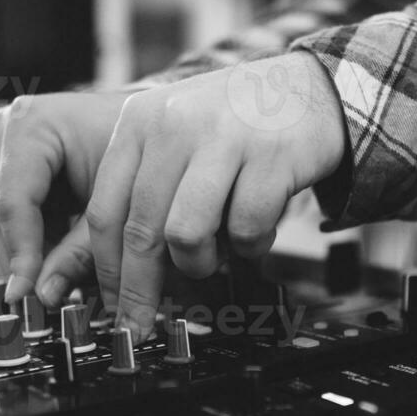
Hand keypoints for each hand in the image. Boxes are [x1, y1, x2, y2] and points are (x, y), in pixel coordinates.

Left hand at [0, 52, 346, 342]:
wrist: (312, 90)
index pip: (104, 210)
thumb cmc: (239, 126)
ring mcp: (223, 138)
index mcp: (139, 123)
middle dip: (140, 290)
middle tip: (142, 325)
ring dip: (202, 262)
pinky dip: (252, 244)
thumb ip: (146, 189)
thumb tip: (121, 269)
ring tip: (219, 251)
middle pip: (140, 230)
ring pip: (185, 235)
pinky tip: (260, 227)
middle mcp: (174, 124)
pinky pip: (245, 229)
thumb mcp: (177, 138)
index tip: (113, 306)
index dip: (106, 270)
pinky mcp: (269, 156)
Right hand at [0, 89, 133, 307]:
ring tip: (53, 290)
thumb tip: (46, 294)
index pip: (14, 202)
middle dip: (23, 261)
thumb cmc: (144, 148)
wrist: (155, 121)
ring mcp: (7, 146)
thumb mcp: (115, 203)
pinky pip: (17, 214)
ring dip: (29, 256)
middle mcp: (9, 129)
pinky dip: (36, 242)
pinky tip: (55, 267)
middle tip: (39, 304)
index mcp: (31, 125)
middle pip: (3, 213)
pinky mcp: (16, 165)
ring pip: (5, 219)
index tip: (27, 293)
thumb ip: (79, 251)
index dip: (21, 253)